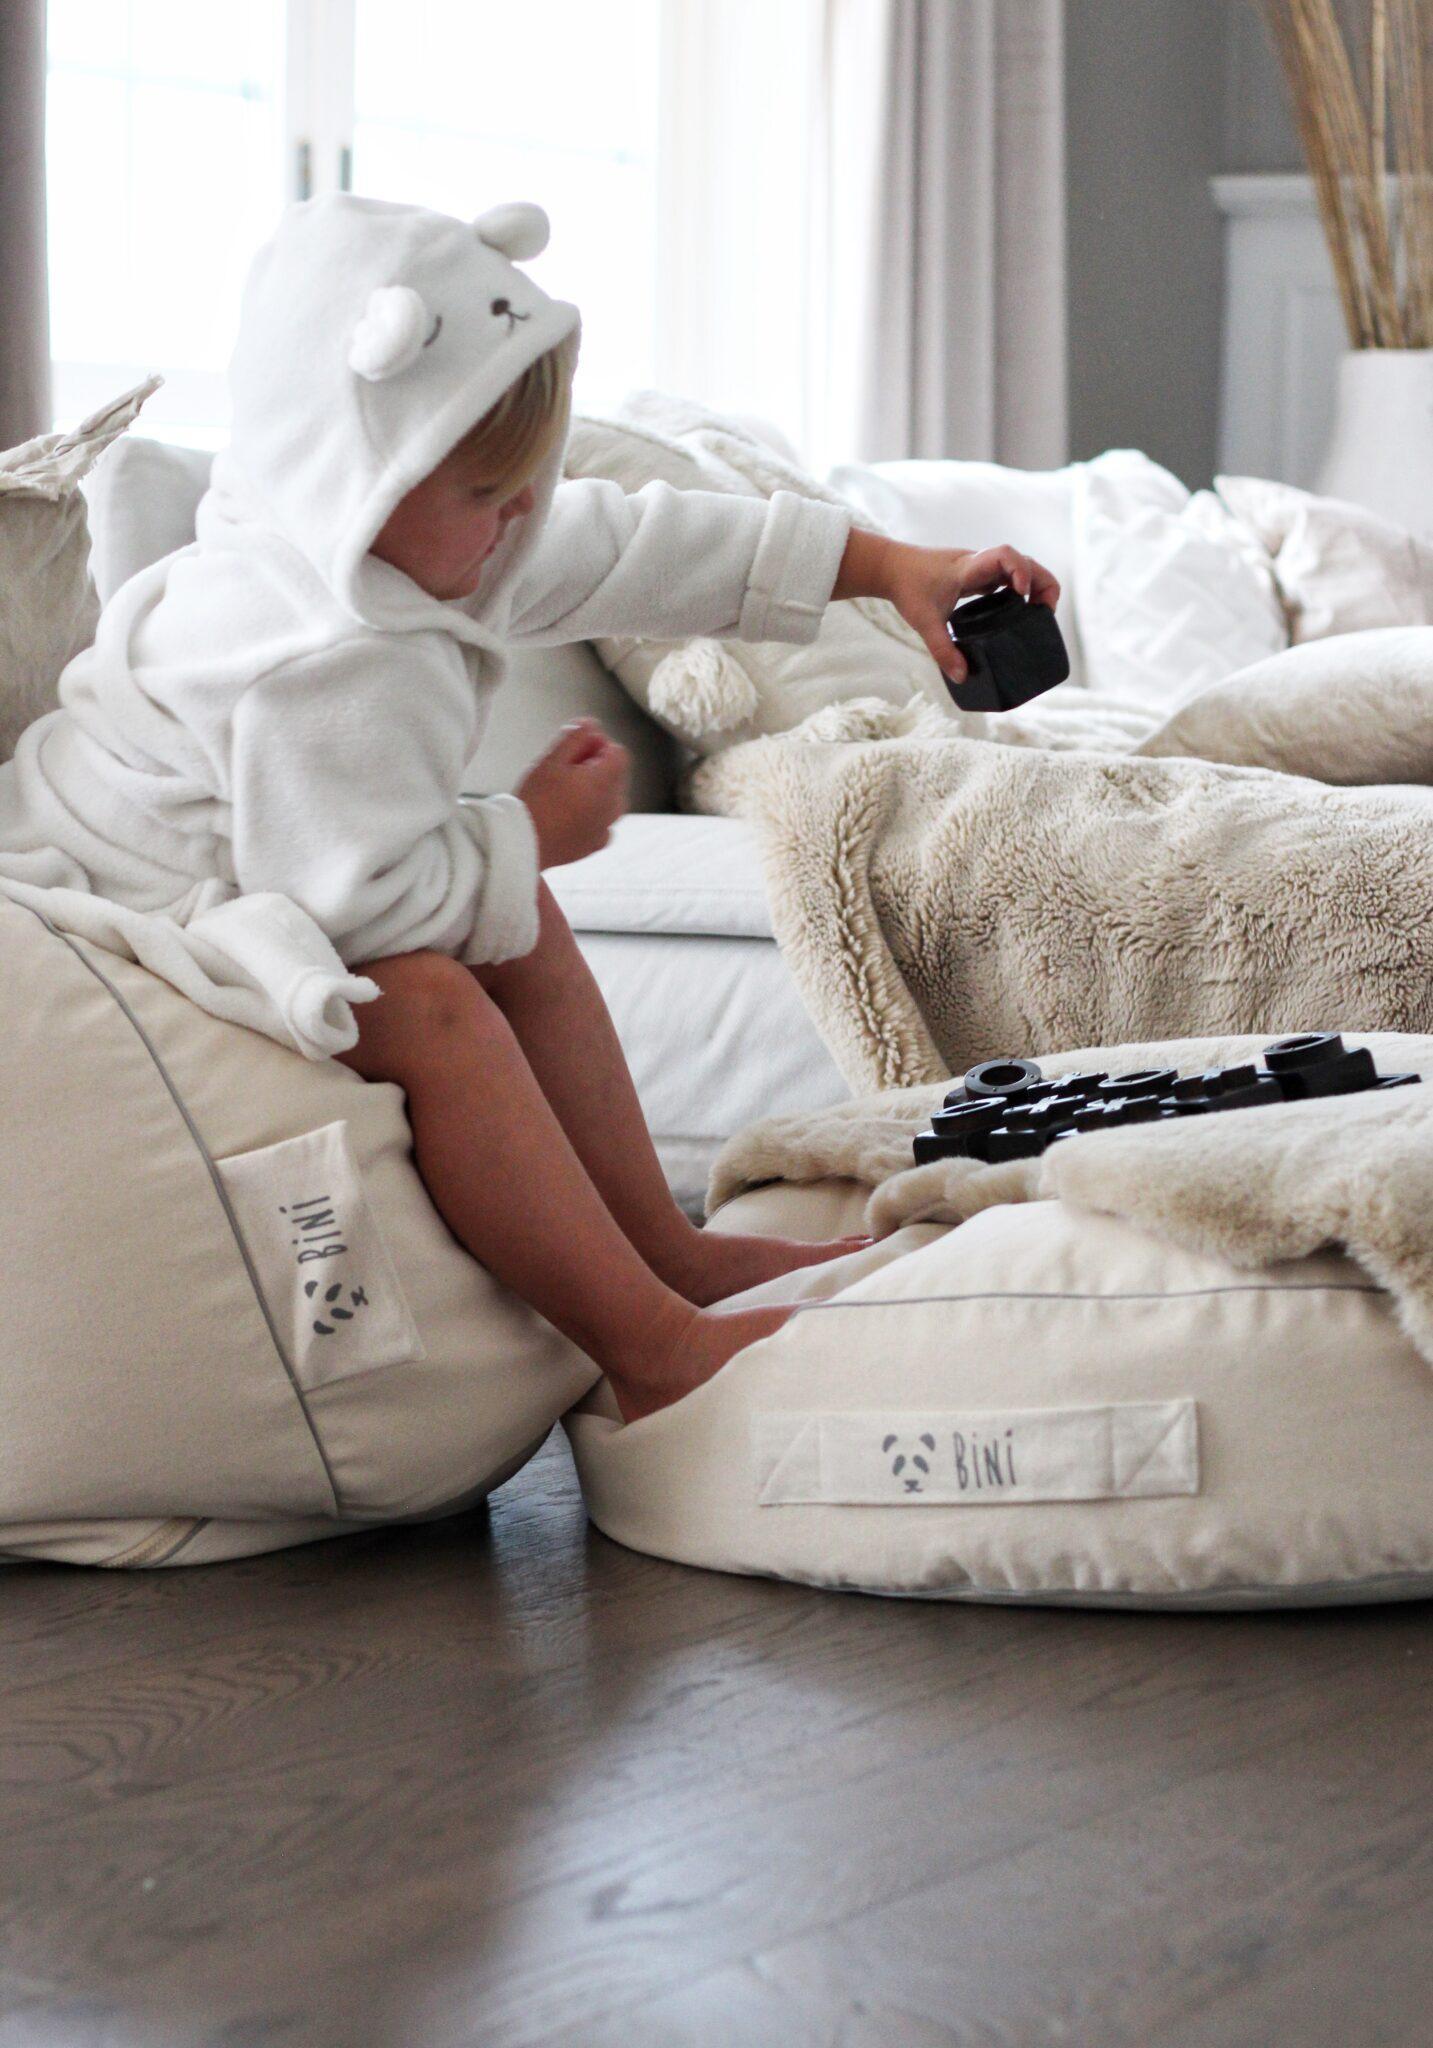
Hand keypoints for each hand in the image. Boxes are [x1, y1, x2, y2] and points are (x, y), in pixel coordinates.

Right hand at [516, 718, 628, 868]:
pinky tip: (566, 816)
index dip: (597, 747)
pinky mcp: (597, 844)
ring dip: (593, 792)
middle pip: (614, 775)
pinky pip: (601, 822)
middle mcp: (614, 805)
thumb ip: (576, 736)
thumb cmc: (536, 800)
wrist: (524, 844)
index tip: (574, 754)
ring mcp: (607, 827)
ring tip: (562, 796)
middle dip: (594, 769)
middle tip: (562, 775)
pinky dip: (590, 816)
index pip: (618, 752)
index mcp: (606, 782)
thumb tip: (592, 725)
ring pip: (609, 799)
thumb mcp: (552, 759)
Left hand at [837, 529, 1060, 684]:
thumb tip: (962, 677)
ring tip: (1040, 613)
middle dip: (1042, 581)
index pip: (1004, 555)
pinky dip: (1021, 589)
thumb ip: (942, 651)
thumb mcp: (924, 622)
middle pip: (1024, 560)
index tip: (1023, 593)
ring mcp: (981, 567)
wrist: (891, 567)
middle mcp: (980, 563)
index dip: (1021, 570)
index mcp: (969, 567)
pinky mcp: (978, 575)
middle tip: (1045, 611)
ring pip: (1019, 567)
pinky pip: (1007, 577)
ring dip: (1035, 584)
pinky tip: (1021, 610)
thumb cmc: (907, 588)